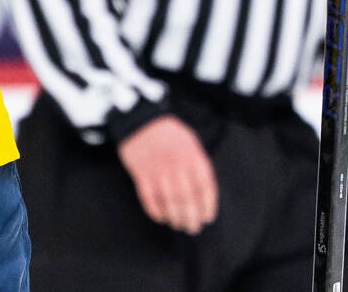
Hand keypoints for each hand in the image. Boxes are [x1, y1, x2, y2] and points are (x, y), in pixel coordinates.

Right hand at [118, 115, 217, 234]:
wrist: (140, 121)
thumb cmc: (169, 133)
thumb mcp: (191, 142)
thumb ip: (198, 164)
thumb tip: (204, 192)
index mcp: (192, 157)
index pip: (205, 188)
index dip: (207, 206)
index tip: (207, 218)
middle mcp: (176, 166)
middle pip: (187, 199)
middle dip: (191, 218)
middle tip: (192, 228)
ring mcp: (157, 170)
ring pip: (169, 202)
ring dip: (175, 217)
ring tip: (178, 224)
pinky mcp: (140, 174)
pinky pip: (149, 199)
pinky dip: (156, 211)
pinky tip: (161, 217)